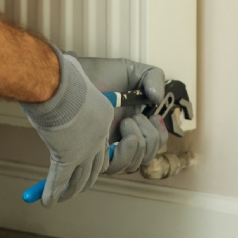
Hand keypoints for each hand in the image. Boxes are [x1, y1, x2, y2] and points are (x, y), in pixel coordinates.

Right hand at [22, 47, 113, 206]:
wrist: (58, 84)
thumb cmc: (64, 74)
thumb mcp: (75, 72)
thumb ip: (75, 74)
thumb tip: (67, 60)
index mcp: (105, 115)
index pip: (103, 141)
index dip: (94, 153)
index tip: (84, 158)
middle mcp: (99, 136)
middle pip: (98, 164)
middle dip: (87, 177)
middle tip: (77, 185)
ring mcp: (85, 149)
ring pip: (82, 178)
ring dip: (71, 190)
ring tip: (63, 197)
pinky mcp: (68, 158)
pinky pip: (60, 181)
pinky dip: (53, 192)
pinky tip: (48, 201)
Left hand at [67, 55, 168, 174]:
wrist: (77, 74)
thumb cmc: (103, 73)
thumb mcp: (134, 71)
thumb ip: (154, 78)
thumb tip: (158, 99)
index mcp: (136, 124)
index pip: (155, 144)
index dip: (159, 135)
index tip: (154, 116)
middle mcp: (123, 139)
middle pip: (145, 158)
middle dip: (147, 137)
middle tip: (133, 117)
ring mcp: (108, 148)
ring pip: (129, 165)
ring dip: (135, 144)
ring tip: (124, 122)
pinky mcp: (92, 154)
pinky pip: (110, 167)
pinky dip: (118, 153)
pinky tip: (112, 134)